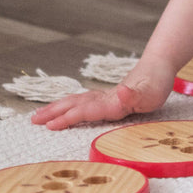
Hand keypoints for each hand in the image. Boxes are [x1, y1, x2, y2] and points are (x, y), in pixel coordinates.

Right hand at [30, 64, 170, 129]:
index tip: (50, 125)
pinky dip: (69, 107)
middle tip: (33, 120)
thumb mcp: (149, 93)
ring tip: (39, 115)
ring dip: (57, 109)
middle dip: (53, 113)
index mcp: (111, 102)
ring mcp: (104, 97)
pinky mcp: (107, 98)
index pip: (85, 111)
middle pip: (74, 105)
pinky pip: (82, 103)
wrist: (159, 67)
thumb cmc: (155, 83)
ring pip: (76, 102)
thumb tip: (122, 91)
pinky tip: (64, 110)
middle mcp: (103, 98)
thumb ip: (134, 94)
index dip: (68, 118)